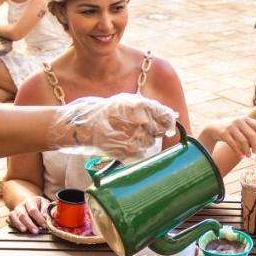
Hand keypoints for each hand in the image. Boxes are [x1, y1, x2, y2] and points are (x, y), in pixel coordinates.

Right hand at [7, 195, 46, 233]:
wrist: (28, 202)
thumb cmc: (39, 205)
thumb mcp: (45, 204)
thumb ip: (48, 210)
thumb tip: (49, 216)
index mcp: (30, 201)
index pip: (33, 210)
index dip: (39, 218)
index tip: (44, 225)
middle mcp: (21, 205)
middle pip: (22, 214)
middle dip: (29, 224)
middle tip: (36, 231)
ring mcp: (15, 211)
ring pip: (14, 217)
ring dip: (19, 224)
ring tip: (24, 230)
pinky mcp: (11, 216)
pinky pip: (9, 220)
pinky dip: (13, 224)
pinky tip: (19, 230)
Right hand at [51, 92, 176, 160]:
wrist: (83, 126)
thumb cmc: (105, 112)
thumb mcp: (126, 101)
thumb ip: (149, 107)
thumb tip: (172, 115)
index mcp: (141, 106)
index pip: (166, 116)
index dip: (168, 122)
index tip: (167, 125)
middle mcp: (141, 121)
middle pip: (159, 131)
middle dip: (152, 130)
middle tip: (137, 129)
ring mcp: (136, 137)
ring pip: (150, 143)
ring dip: (142, 141)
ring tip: (125, 135)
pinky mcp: (129, 152)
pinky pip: (141, 153)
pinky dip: (134, 151)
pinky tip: (122, 143)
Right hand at [206, 116, 255, 158]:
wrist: (214, 127)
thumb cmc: (232, 129)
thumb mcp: (241, 126)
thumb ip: (249, 131)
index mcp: (245, 118)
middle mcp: (239, 121)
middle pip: (251, 135)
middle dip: (255, 146)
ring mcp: (231, 126)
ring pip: (243, 141)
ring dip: (247, 150)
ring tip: (248, 156)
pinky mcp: (224, 133)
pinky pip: (233, 144)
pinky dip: (238, 152)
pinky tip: (241, 156)